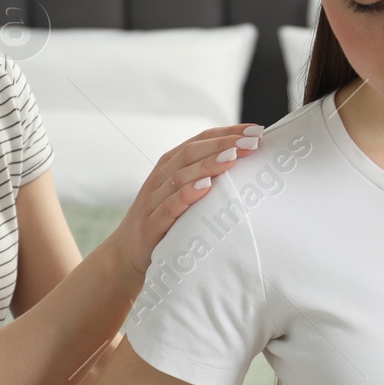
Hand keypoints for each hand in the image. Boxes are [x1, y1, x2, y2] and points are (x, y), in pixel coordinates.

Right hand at [108, 124, 263, 279]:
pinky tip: (205, 188)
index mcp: (171, 165)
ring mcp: (154, 199)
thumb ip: (207, 177)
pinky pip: (169, 206)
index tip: (256, 131)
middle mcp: (162, 176)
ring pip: (181, 175)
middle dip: (224, 144)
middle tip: (252, 142)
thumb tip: (246, 165)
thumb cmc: (165, 220)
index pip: (201, 139)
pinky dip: (187, 195)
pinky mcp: (151, 224)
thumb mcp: (184, 193)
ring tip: (233, 158)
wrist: (127, 253)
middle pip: (192, 152)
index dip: (228, 132)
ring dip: (208, 165)